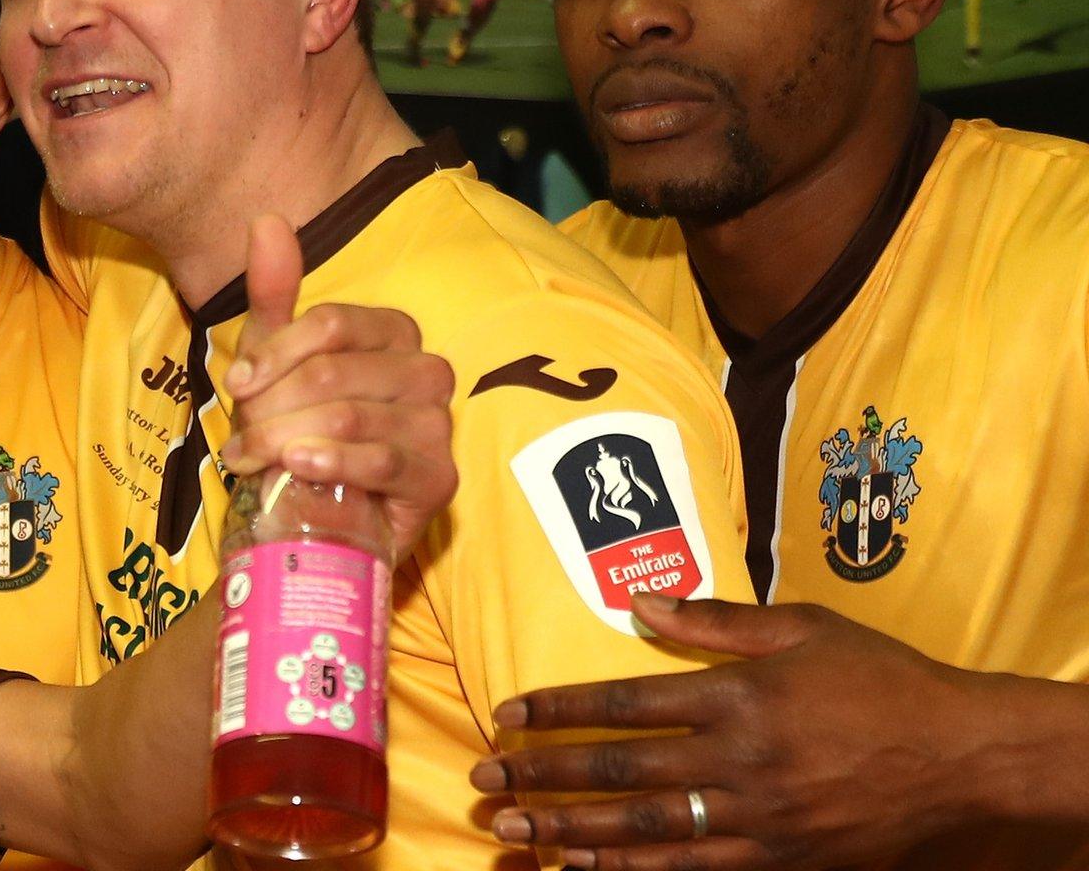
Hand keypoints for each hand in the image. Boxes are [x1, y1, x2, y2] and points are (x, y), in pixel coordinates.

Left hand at [218, 216, 457, 553]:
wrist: (319, 517)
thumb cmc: (298, 431)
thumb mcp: (274, 362)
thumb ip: (274, 292)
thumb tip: (267, 219)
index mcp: (394, 334)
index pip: (333, 324)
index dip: (276, 352)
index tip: (235, 383)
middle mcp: (427, 372)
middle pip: (336, 372)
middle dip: (272, 406)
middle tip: (239, 438)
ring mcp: (438, 427)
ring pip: (352, 415)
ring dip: (286, 439)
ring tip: (251, 461)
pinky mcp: (439, 479)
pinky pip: (384, 460)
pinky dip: (334, 462)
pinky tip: (298, 466)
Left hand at [469, 596, 998, 869]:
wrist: (964, 759)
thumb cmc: (882, 680)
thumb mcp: (803, 629)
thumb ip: (716, 621)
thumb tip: (640, 603)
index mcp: (740, 697)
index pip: (625, 702)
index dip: (559, 709)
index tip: (508, 715)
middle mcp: (741, 761)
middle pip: (620, 771)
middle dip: (543, 777)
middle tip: (484, 783)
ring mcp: (760, 819)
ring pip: (645, 830)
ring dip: (571, 831)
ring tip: (514, 832)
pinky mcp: (780, 860)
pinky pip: (691, 870)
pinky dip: (632, 870)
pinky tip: (584, 866)